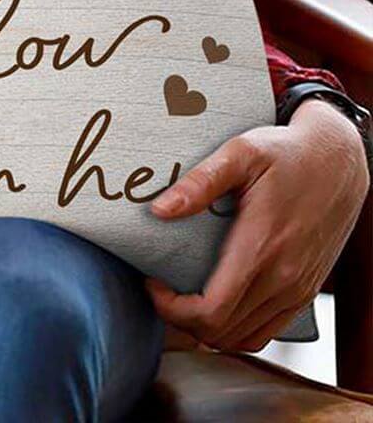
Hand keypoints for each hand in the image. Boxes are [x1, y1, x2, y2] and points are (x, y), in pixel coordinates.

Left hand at [144, 98, 369, 351]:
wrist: (338, 162)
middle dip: (180, 318)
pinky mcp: (305, 291)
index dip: (171, 308)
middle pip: (221, 333)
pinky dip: (235, 328)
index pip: (210, 311)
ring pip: (243, 338)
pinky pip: (266, 330)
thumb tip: (160, 210)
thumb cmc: (287, 153)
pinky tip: (216, 302)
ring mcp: (297, 289)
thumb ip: (200, 183)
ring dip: (206, 328)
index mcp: (261, 247)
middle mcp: (282, 278)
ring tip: (182, 295)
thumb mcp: (241, 153)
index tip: (152, 282)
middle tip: (160, 287)